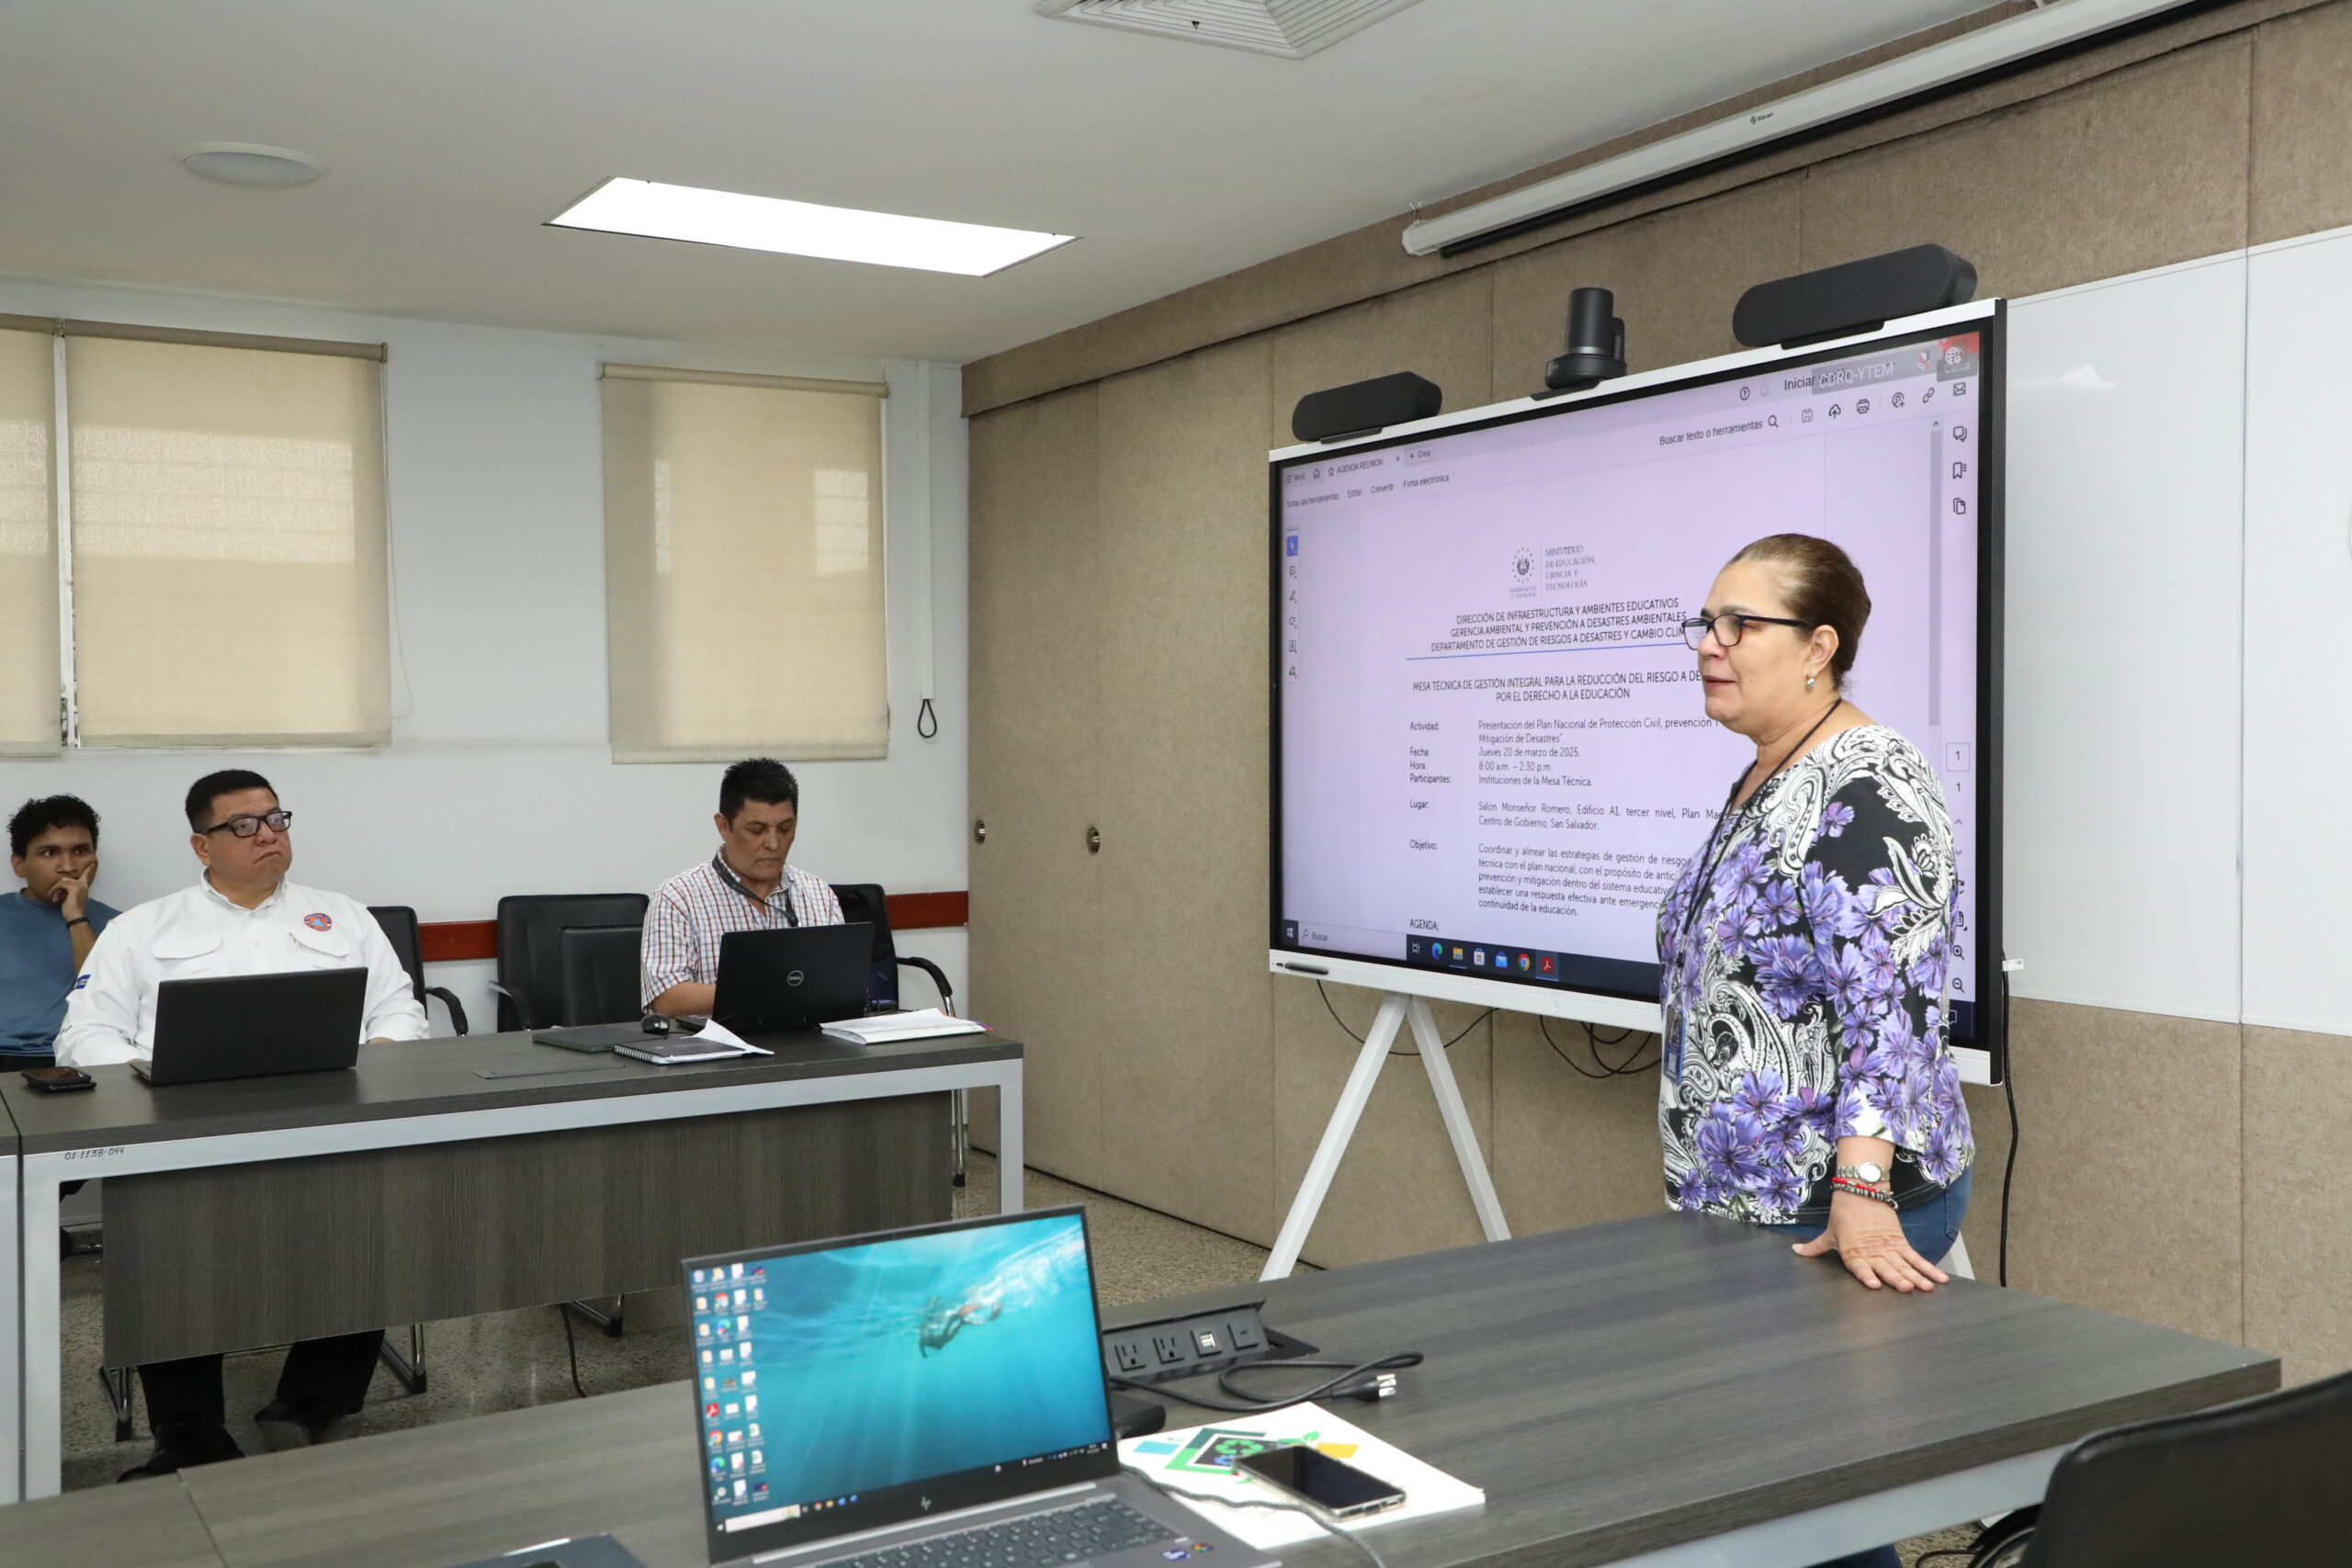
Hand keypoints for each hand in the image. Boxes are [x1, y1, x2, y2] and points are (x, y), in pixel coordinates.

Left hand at [50, 865, 91, 922]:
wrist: (75, 917)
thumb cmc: (72, 910)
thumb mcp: (69, 898)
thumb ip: (67, 890)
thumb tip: (59, 887)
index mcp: (84, 887)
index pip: (86, 875)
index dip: (88, 869)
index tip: (92, 863)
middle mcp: (83, 885)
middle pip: (66, 879)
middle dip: (58, 886)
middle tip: (53, 895)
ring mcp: (79, 886)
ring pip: (63, 881)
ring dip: (55, 889)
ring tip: (53, 897)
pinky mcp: (74, 888)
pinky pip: (61, 884)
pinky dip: (56, 889)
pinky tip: (55, 897)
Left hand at [1792, 1191, 1949, 1291]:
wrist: (1859, 1191)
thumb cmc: (1843, 1215)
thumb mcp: (1828, 1233)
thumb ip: (1814, 1248)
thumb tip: (1796, 1251)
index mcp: (1853, 1253)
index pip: (1860, 1267)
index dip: (1867, 1276)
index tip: (1875, 1285)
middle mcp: (1872, 1252)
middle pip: (1887, 1268)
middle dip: (1897, 1278)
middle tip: (1907, 1288)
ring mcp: (1889, 1248)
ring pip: (1904, 1264)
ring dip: (1916, 1276)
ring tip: (1926, 1287)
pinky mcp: (1900, 1241)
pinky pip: (1916, 1257)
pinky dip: (1928, 1268)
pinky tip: (1939, 1279)